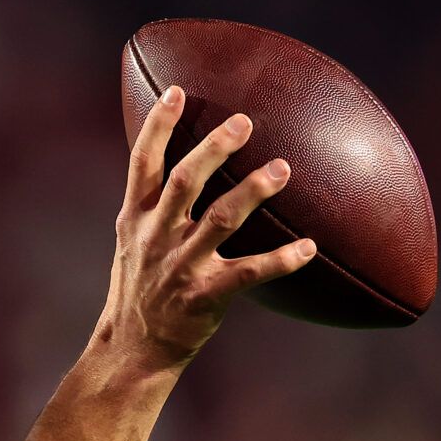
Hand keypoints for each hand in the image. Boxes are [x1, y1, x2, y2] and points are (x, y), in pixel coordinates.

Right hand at [96, 86, 315, 374]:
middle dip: (213, 149)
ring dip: (253, 193)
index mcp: (134, 218)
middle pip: (183, 182)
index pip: (142, 163)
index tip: (176, 91)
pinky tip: (309, 248)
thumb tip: (183, 159)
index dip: (158, 126)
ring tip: (283, 169)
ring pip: (219, 220)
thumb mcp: (131, 241)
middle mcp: (155, 237)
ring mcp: (180, 267)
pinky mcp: (205, 296)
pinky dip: (281, 261)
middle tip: (244, 122)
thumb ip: (153, 204)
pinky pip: (249, 274)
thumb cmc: (139, 287)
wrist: (133, 349)